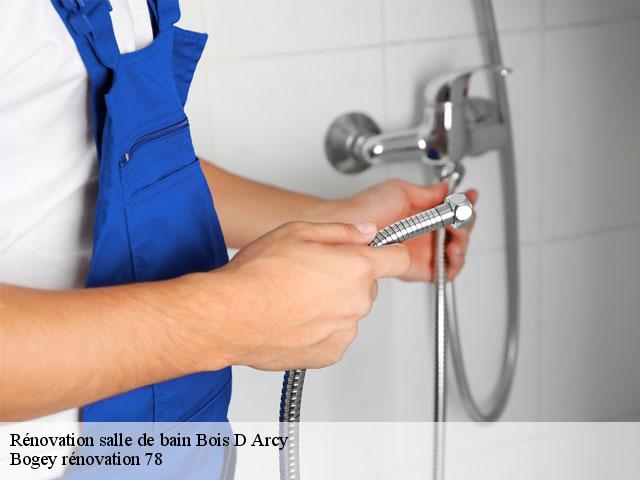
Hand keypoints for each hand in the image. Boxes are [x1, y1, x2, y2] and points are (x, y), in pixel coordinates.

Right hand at [215, 221, 409, 369]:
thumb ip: (341, 231)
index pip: (398, 258)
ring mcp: (344, 330)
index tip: (382, 252)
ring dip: (332, 303)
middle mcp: (356, 302)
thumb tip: (365, 231)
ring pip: (349, 311)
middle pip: (367, 285)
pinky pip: (334, 334)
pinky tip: (294, 317)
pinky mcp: (329, 353)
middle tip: (313, 272)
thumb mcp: (298, 231)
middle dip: (348, 277)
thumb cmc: (257, 275)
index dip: (389, 252)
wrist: (230, 315)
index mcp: (356, 268)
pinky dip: (320, 327)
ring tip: (295, 297)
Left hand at [312, 179, 477, 280]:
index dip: (464, 206)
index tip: (470, 197)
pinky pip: (444, 272)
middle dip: (466, 222)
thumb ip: (427, 192)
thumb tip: (445, 189)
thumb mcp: (400, 191)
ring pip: (455, 252)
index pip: (451, 213)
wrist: (350, 225)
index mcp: (422, 217)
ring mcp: (423, 252)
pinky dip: (454, 262)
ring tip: (455, 232)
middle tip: (461, 216)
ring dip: (462, 241)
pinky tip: (451, 249)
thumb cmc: (365, 209)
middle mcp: (424, 235)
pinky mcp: (419, 269)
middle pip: (459, 233)